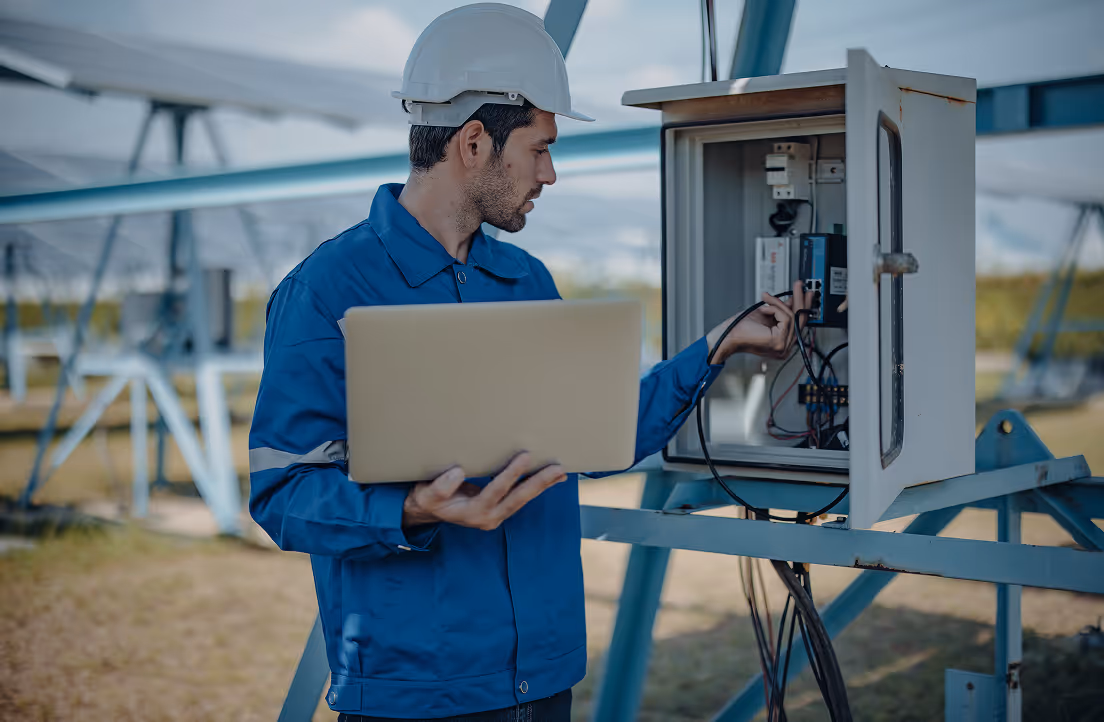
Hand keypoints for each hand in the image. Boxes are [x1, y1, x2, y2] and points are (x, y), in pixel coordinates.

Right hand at [402, 452, 566, 529]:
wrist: (427, 512)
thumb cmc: (427, 499)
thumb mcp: (427, 495)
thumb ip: (440, 487)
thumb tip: (458, 473)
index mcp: (473, 513)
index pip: (496, 491)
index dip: (510, 474)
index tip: (524, 457)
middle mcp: (488, 517)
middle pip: (518, 499)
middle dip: (538, 483)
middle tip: (557, 469)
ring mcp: (495, 516)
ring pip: (522, 500)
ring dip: (542, 486)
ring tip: (560, 473)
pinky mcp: (498, 511)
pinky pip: (519, 498)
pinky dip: (534, 487)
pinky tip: (549, 478)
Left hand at [705, 280, 812, 364]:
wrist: (728, 335)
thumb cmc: (741, 328)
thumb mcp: (766, 314)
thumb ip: (781, 310)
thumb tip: (793, 300)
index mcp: (782, 342)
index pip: (798, 323)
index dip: (802, 305)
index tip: (804, 292)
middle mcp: (785, 347)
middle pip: (800, 320)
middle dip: (800, 299)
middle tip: (799, 285)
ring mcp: (783, 346)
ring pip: (792, 316)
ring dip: (778, 303)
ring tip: (766, 298)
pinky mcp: (779, 341)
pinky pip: (786, 318)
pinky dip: (775, 308)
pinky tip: (764, 308)